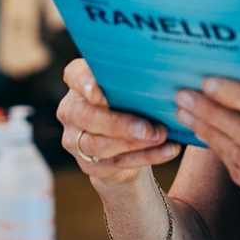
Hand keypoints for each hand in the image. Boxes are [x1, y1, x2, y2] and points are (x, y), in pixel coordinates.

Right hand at [57, 59, 182, 185]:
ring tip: (160, 137)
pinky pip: (118, 162)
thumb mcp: (128, 87)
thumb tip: (160, 75)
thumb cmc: (129, 103)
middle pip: (87, 116)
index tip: (98, 92)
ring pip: (100, 145)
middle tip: (147, 128)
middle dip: (118, 124)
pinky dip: (146, 156)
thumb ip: (133, 80)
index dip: (84, 83)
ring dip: (134, 143)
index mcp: (78, 83)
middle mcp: (71, 110)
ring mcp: (75, 140)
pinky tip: (168, 150)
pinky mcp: (90, 164)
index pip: (75, 75)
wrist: (124, 142)